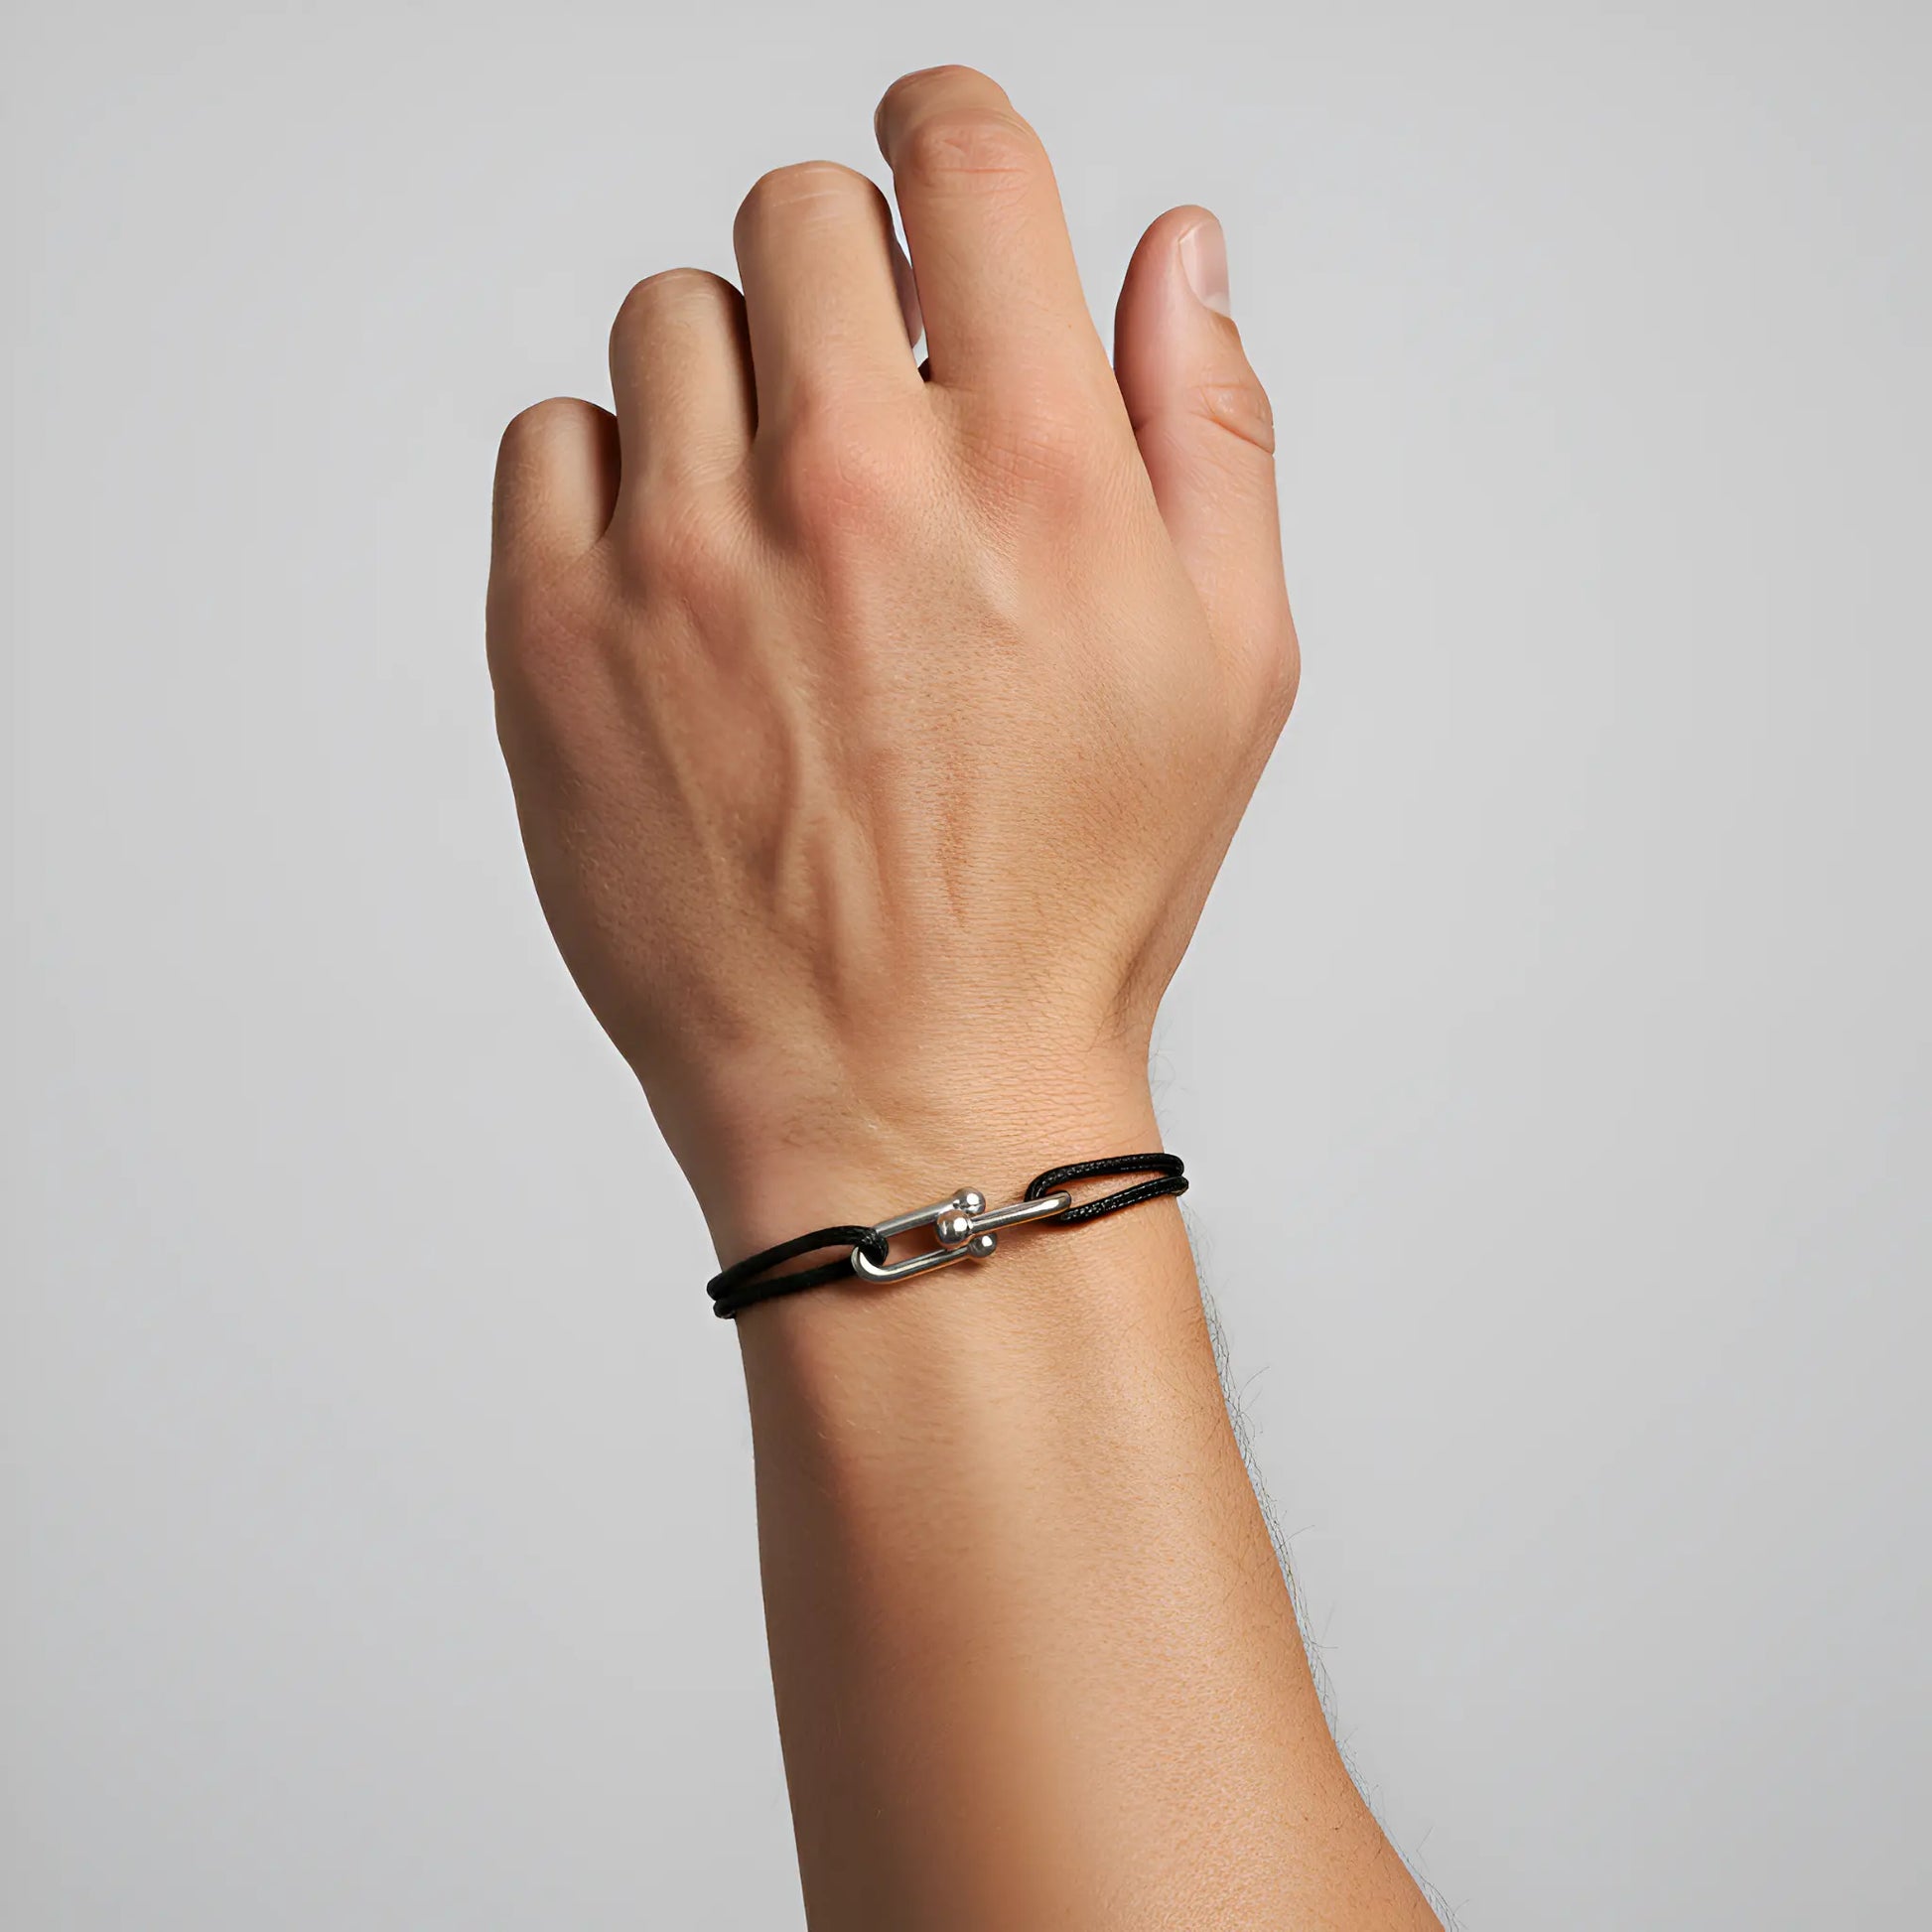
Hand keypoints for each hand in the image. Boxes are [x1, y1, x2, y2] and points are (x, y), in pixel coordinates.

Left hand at [487, 66, 1295, 1259]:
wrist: (903, 1093)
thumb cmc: (1069, 903)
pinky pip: (551, 441)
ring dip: (736, 388)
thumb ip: (1210, 431)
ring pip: (671, 322)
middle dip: (850, 283)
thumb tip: (1176, 254)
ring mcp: (682, 559)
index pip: (960, 161)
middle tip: (873, 407)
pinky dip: (615, 481)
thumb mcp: (1228, 672)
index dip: (946, 136)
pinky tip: (686, 588)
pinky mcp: (553, 639)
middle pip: (798, 216)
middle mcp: (848, 486)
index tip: (930, 165)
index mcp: (1031, 472)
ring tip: (783, 531)